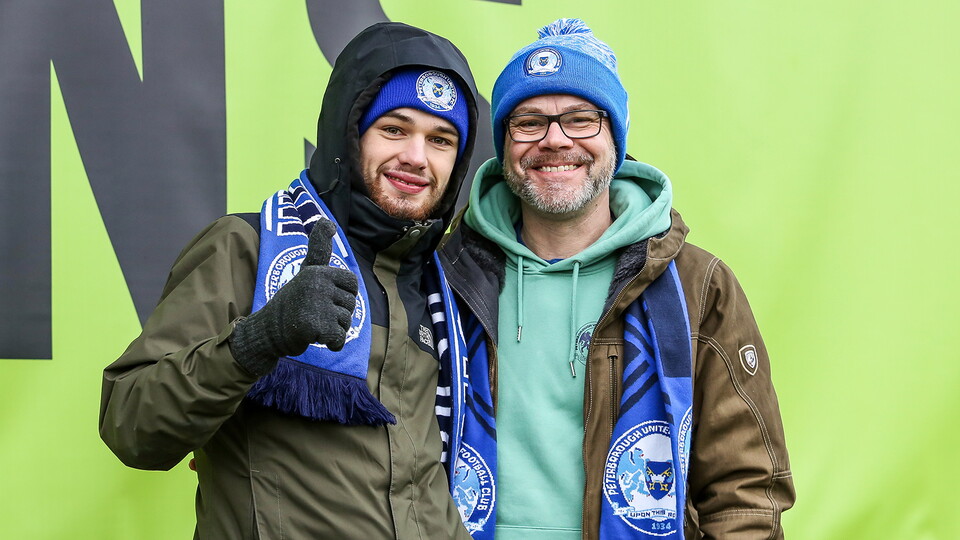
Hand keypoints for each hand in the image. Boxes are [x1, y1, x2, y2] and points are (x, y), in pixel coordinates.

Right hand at [230, 219, 358, 373]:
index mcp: (318, 270)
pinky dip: (332, 344)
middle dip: (338, 315)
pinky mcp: (314, 325)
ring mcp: (316, 304)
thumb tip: (327, 221)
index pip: (352, 283)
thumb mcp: (306, 271)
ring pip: (346, 322)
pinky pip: (339, 338)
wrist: (268, 331)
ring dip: (333, 329)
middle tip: (315, 313)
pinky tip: (315, 337)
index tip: (323, 297)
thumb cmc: (293, 301)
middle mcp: (317, 283)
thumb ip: (318, 249)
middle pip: (351, 305)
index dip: (342, 295)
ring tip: (313, 324)